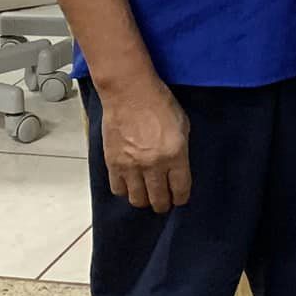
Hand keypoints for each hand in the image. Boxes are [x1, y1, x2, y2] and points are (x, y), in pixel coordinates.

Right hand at [98, 75, 190, 212]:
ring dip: (143, 199)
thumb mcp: (182, 125)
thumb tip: (178, 169)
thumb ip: (181, 151)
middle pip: (158, 200)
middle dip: (163, 204)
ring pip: (137, 199)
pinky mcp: (113, 163)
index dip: (181, 198)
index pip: (180, 190)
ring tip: (146, 193)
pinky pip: (118, 189)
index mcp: (175, 154)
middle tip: (163, 201)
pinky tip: (129, 183)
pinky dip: (125, 190)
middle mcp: (154, 165)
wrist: (129, 92)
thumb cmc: (160, 103)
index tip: (179, 198)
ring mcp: (131, 166)